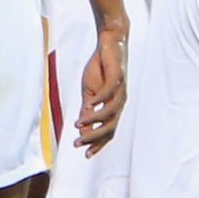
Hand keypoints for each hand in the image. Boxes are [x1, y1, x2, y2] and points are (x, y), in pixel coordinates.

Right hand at [73, 26, 127, 155]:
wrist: (110, 43)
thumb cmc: (100, 68)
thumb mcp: (89, 92)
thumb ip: (86, 109)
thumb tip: (81, 129)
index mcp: (114, 107)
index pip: (108, 131)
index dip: (98, 143)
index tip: (85, 154)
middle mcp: (120, 102)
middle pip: (110, 127)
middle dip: (94, 137)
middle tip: (78, 143)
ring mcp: (121, 90)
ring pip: (110, 113)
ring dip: (94, 121)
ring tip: (77, 125)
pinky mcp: (118, 77)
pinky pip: (108, 93)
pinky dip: (98, 102)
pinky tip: (87, 106)